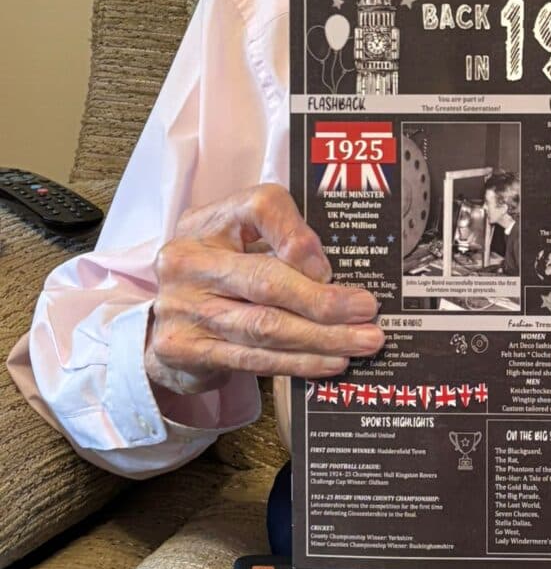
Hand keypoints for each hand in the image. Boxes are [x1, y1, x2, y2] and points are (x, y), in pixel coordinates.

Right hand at [145, 183, 383, 395]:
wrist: (165, 324)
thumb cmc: (220, 278)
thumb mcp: (242, 245)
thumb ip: (282, 246)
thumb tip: (332, 277)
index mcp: (207, 221)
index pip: (261, 206)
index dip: (300, 235)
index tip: (329, 266)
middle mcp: (188, 260)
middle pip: (267, 279)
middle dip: (325, 300)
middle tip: (367, 310)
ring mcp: (181, 306)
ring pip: (265, 325)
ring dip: (322, 337)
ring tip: (363, 341)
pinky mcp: (184, 348)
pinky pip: (253, 359)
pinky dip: (299, 362)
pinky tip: (331, 362)